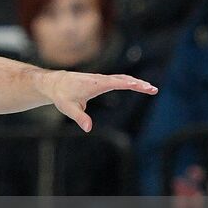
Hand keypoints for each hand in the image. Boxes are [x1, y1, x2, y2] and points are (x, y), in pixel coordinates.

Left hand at [40, 70, 156, 132]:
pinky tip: (138, 85)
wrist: (55, 84)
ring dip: (136, 82)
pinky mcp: (101, 80)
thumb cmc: (62, 96)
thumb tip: (88, 128)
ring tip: (151, 89)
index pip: (114, 82)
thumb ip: (79, 117)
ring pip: (122, 78)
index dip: (127, 83)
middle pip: (122, 79)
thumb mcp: (68, 108)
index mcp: (94, 83)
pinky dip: (129, 81)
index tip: (139, 84)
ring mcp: (101, 78)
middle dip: (138, 84)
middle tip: (153, 89)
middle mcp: (99, 78)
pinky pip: (118, 79)